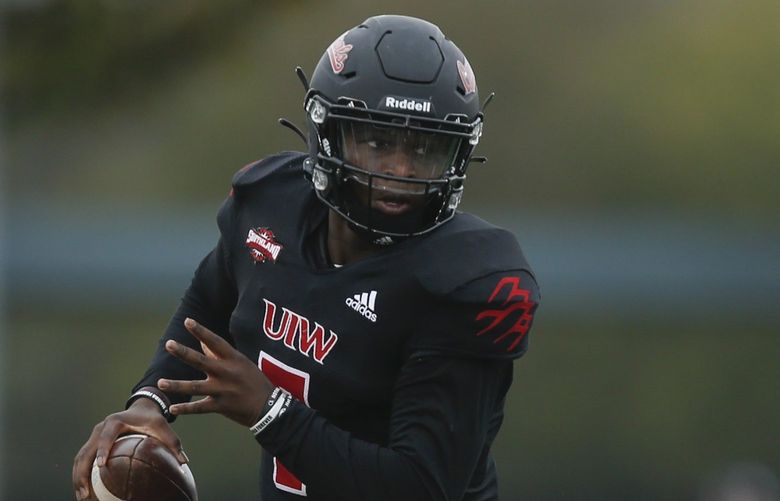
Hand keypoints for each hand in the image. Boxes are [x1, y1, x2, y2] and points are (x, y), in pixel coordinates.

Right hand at [72, 398, 185, 500]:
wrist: (140, 409)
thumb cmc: (152, 420)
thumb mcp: (163, 426)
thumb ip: (173, 442)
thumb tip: (184, 462)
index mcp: (115, 421)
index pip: (106, 436)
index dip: (102, 449)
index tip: (101, 464)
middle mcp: (100, 428)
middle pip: (85, 451)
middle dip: (82, 473)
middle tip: (86, 494)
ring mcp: (93, 436)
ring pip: (79, 458)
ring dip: (77, 478)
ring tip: (83, 498)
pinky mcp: (92, 444)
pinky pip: (82, 461)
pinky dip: (81, 476)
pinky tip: (86, 493)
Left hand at [157, 318, 274, 426]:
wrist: (268, 406)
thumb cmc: (255, 381)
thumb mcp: (241, 363)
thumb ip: (220, 354)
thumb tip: (202, 341)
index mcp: (234, 360)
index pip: (215, 342)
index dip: (202, 331)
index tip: (188, 321)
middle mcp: (227, 373)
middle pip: (201, 361)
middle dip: (184, 353)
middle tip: (169, 344)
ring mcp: (223, 390)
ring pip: (195, 387)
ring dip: (177, 385)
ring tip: (160, 382)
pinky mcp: (221, 406)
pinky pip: (200, 408)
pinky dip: (186, 408)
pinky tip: (172, 407)